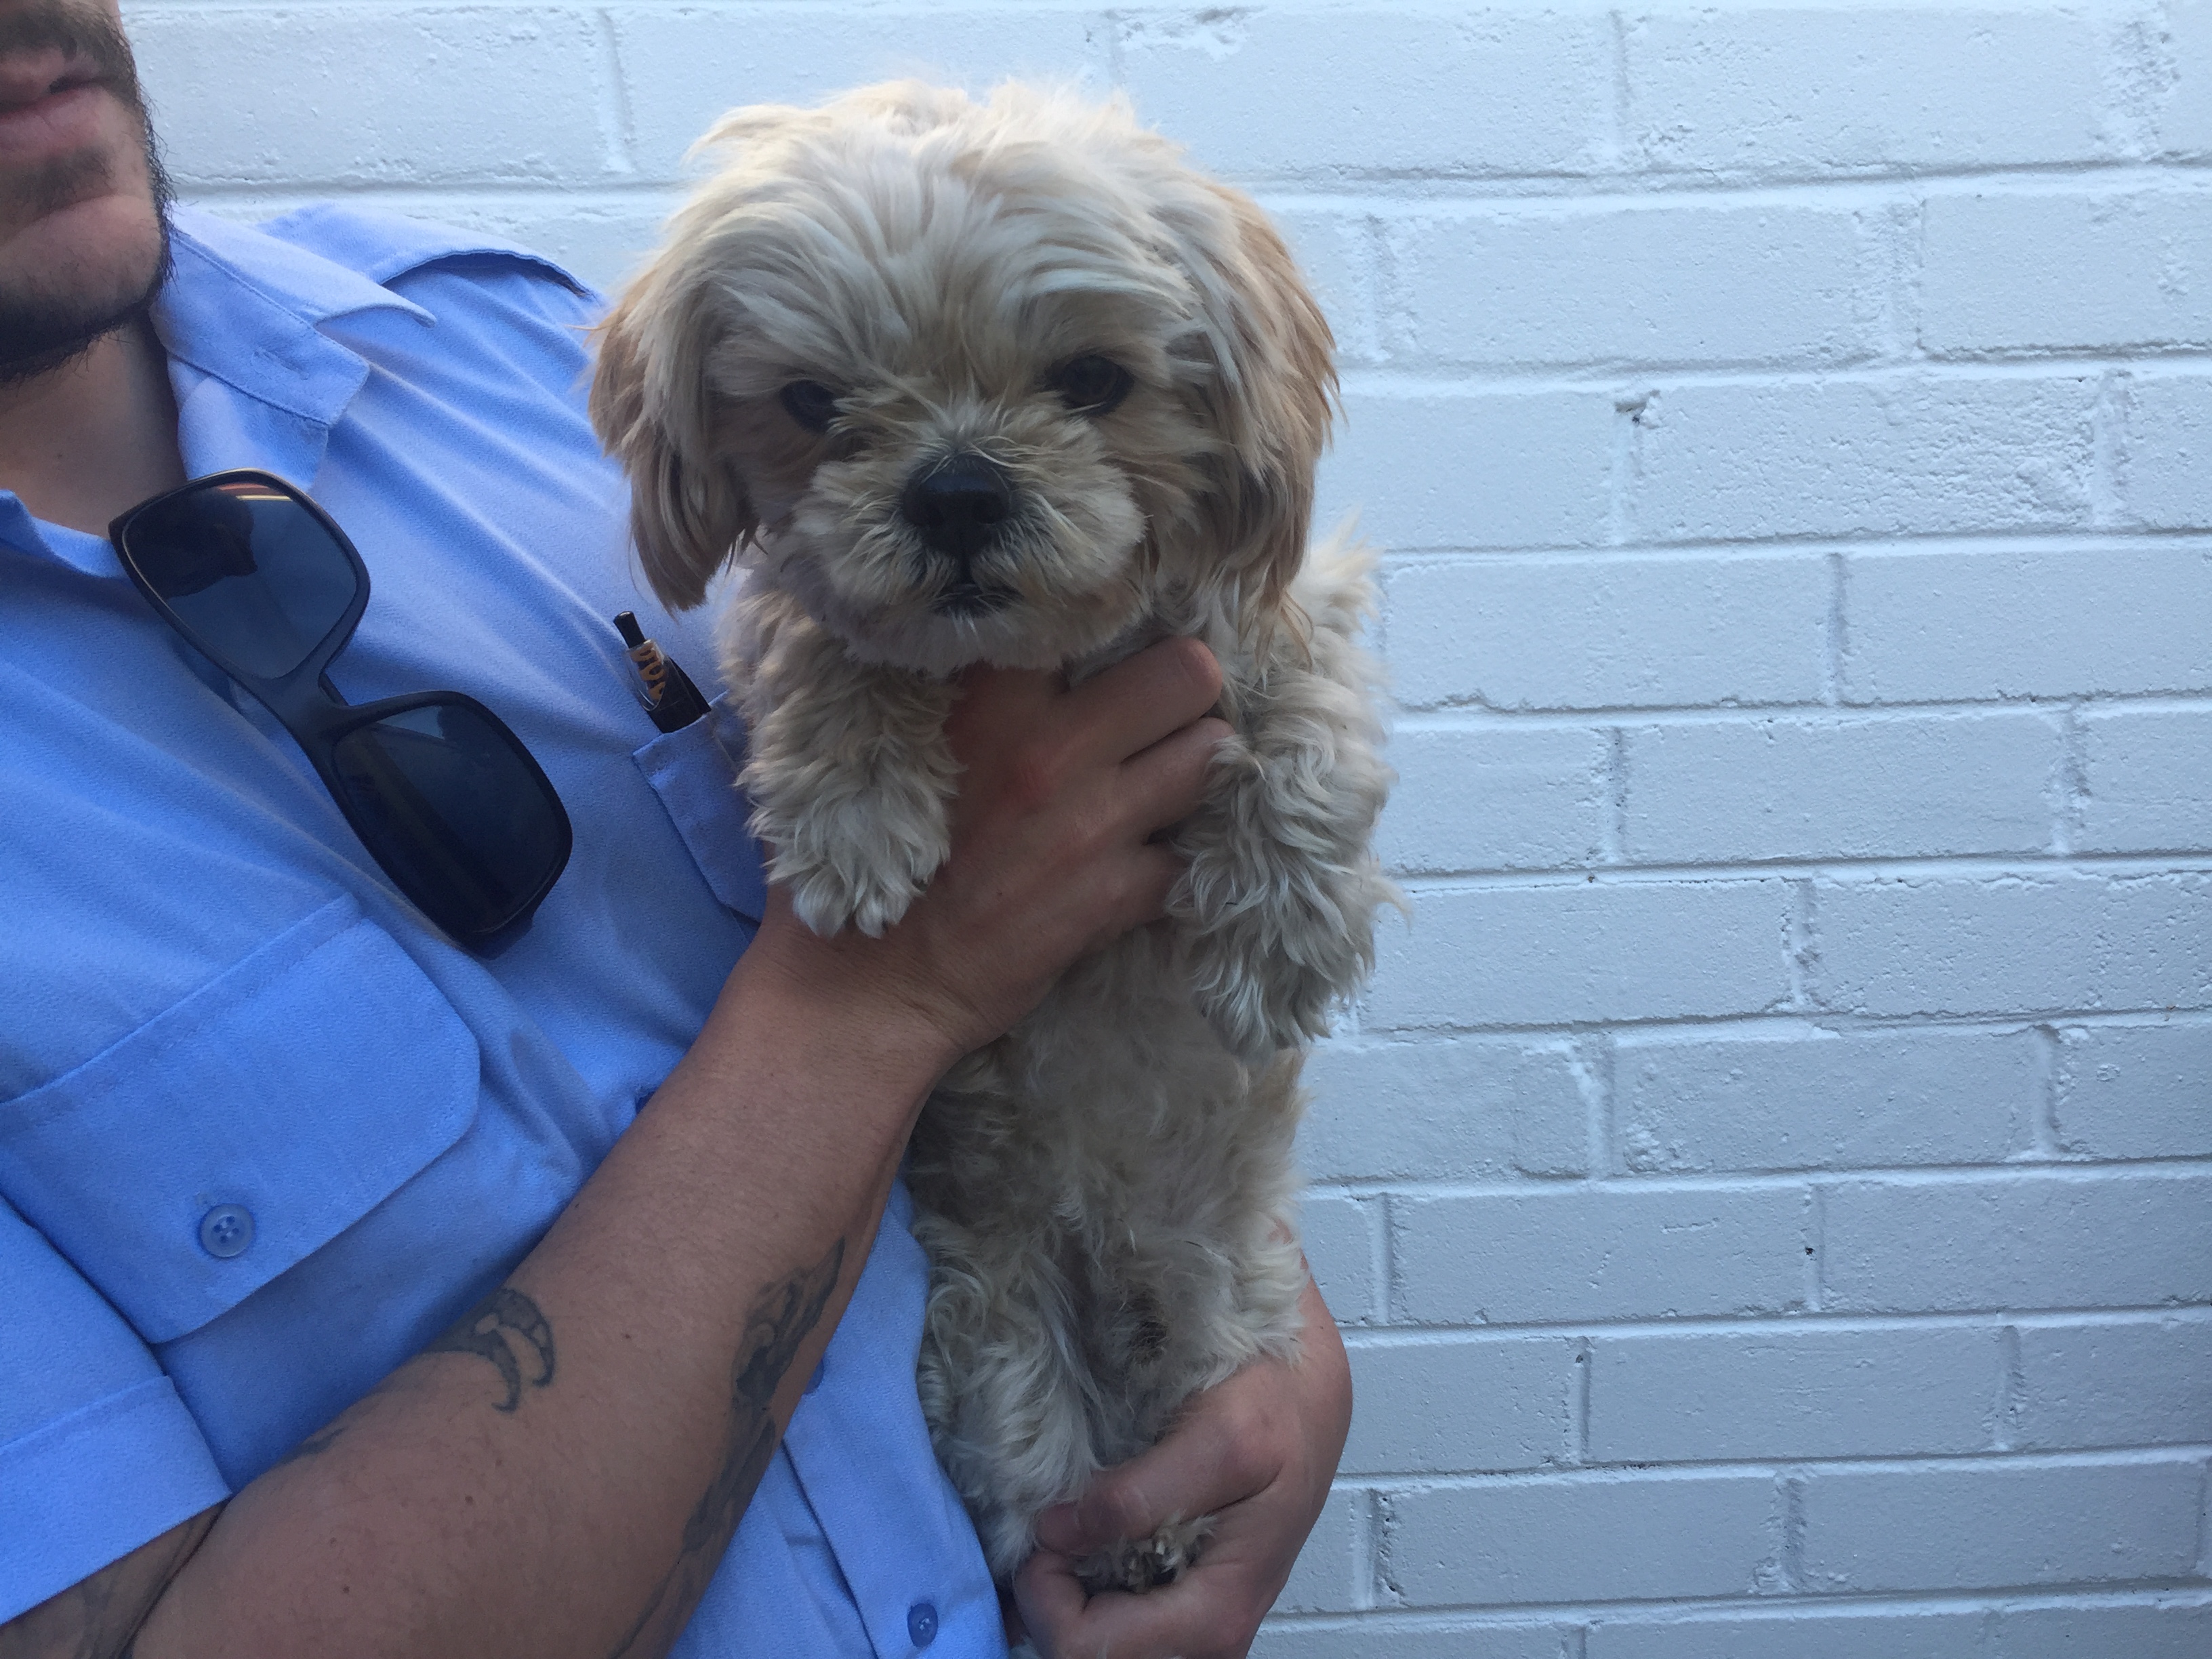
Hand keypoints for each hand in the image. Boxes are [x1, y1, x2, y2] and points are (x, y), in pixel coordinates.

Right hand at [749, 637, 1231, 1062]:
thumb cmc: (871, 858)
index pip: (1094, 616)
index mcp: (989, 698)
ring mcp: (1093, 823)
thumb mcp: (898, 743)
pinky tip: (1145, 862)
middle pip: (1188, 673)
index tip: (1115, 647)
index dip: (1117, 629)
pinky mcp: (1116, 896)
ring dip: (1194, 768)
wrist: (867, 985)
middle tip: (1160, 718)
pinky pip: (1192, 856)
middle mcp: (1053, 747)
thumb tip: (1009, 646)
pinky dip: (1176, 860)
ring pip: (1209, 756)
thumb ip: (962, 689)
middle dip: (1185, 694)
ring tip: (1162, 783)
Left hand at [1011, 1275, 1352, 1658]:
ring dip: (1067, 1592)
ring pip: (1099, 1641)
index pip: (1088, 1650)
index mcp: (1215, 1612)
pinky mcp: (1187, 1599)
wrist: (1309, 1398)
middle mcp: (1208, 1634)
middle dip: (1051, 1597)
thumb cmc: (1278, 1413)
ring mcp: (1196, 1620)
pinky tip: (1088, 1536)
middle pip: (1087, 1655)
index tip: (1046, 1530)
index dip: (1047, 1594)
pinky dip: (1086, 1584)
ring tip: (1068, 1529)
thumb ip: (1139, 1495)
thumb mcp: (1218, 1438)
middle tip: (1051, 1526)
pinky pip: (1117, 1617)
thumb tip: (1056, 1531)